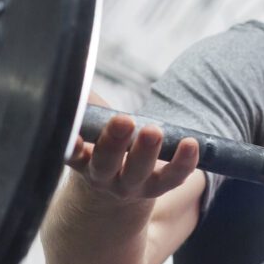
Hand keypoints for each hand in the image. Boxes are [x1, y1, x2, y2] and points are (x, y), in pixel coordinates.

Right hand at [64, 92, 199, 205]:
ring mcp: (131, 186)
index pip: (73, 155)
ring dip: (147, 152)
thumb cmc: (103, 141)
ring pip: (138, 172)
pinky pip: (173, 177)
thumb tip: (77, 76)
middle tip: (124, 120)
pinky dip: (183, 162)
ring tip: (154, 130)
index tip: (76, 137)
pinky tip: (190, 144)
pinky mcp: (160, 187)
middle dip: (114, 143)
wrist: (118, 182)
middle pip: (106, 164)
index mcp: (81, 160)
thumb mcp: (89, 122)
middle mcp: (102, 177)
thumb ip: (84, 102)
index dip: (73, 148)